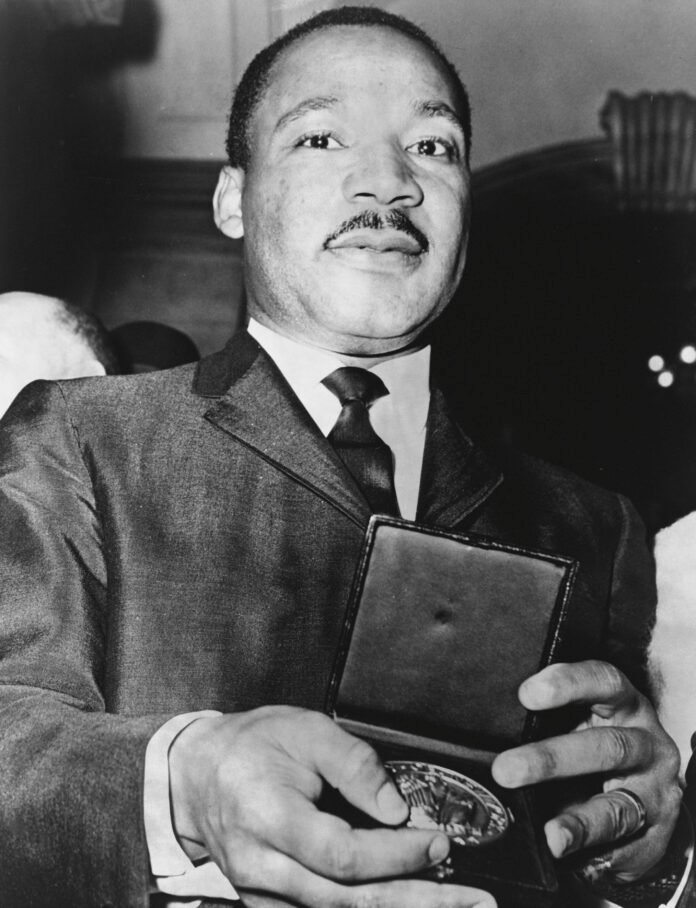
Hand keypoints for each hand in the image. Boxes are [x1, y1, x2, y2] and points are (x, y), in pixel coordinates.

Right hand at [169, 705, 495, 907]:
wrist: (195, 776)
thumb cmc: (250, 744)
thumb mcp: (303, 730)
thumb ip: (352, 763)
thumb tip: (396, 808)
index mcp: (270, 820)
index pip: (343, 855)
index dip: (396, 854)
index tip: (439, 841)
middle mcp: (264, 868)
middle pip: (348, 900)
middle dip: (418, 901)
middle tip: (476, 901)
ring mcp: (263, 894)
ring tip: (455, 905)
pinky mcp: (268, 903)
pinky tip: (407, 903)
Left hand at [491, 660, 681, 881]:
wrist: (645, 802)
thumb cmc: (597, 752)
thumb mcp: (577, 727)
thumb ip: (544, 726)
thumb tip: (484, 737)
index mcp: (621, 703)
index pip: (601, 681)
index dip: (567, 683)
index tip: (527, 694)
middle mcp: (644, 739)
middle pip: (607, 745)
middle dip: (552, 759)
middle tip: (506, 770)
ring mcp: (654, 785)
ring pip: (618, 804)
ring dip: (579, 819)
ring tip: (548, 832)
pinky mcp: (656, 826)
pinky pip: (622, 838)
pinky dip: (589, 845)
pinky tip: (562, 846)